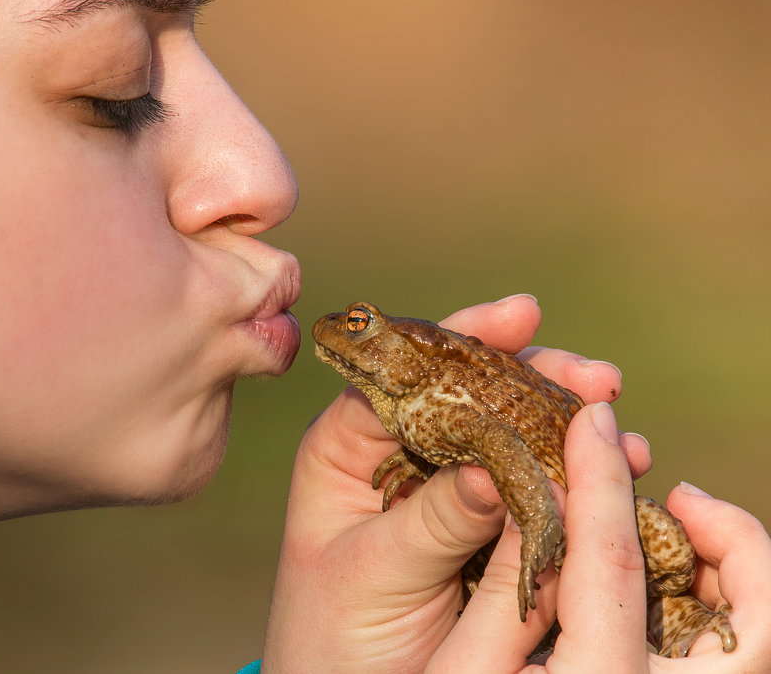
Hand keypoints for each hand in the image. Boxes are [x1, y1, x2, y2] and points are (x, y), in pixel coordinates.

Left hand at [261, 295, 649, 672]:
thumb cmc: (332, 635)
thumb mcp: (371, 574)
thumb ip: (431, 522)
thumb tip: (495, 470)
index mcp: (347, 447)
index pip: (405, 372)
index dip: (464, 338)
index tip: (523, 315)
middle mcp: (398, 455)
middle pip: (470, 394)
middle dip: (535, 381)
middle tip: (597, 379)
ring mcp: (448, 490)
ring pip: (511, 439)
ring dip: (566, 431)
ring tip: (618, 432)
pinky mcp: (486, 529)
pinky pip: (533, 492)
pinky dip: (575, 482)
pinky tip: (615, 475)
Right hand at [429, 402, 770, 671]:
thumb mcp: (460, 671)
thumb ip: (500, 589)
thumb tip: (529, 492)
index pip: (614, 562)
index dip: (600, 479)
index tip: (593, 418)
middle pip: (758, 618)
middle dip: (734, 538)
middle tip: (677, 497)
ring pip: (767, 643)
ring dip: (738, 574)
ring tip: (675, 538)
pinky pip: (742, 663)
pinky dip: (729, 613)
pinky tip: (672, 593)